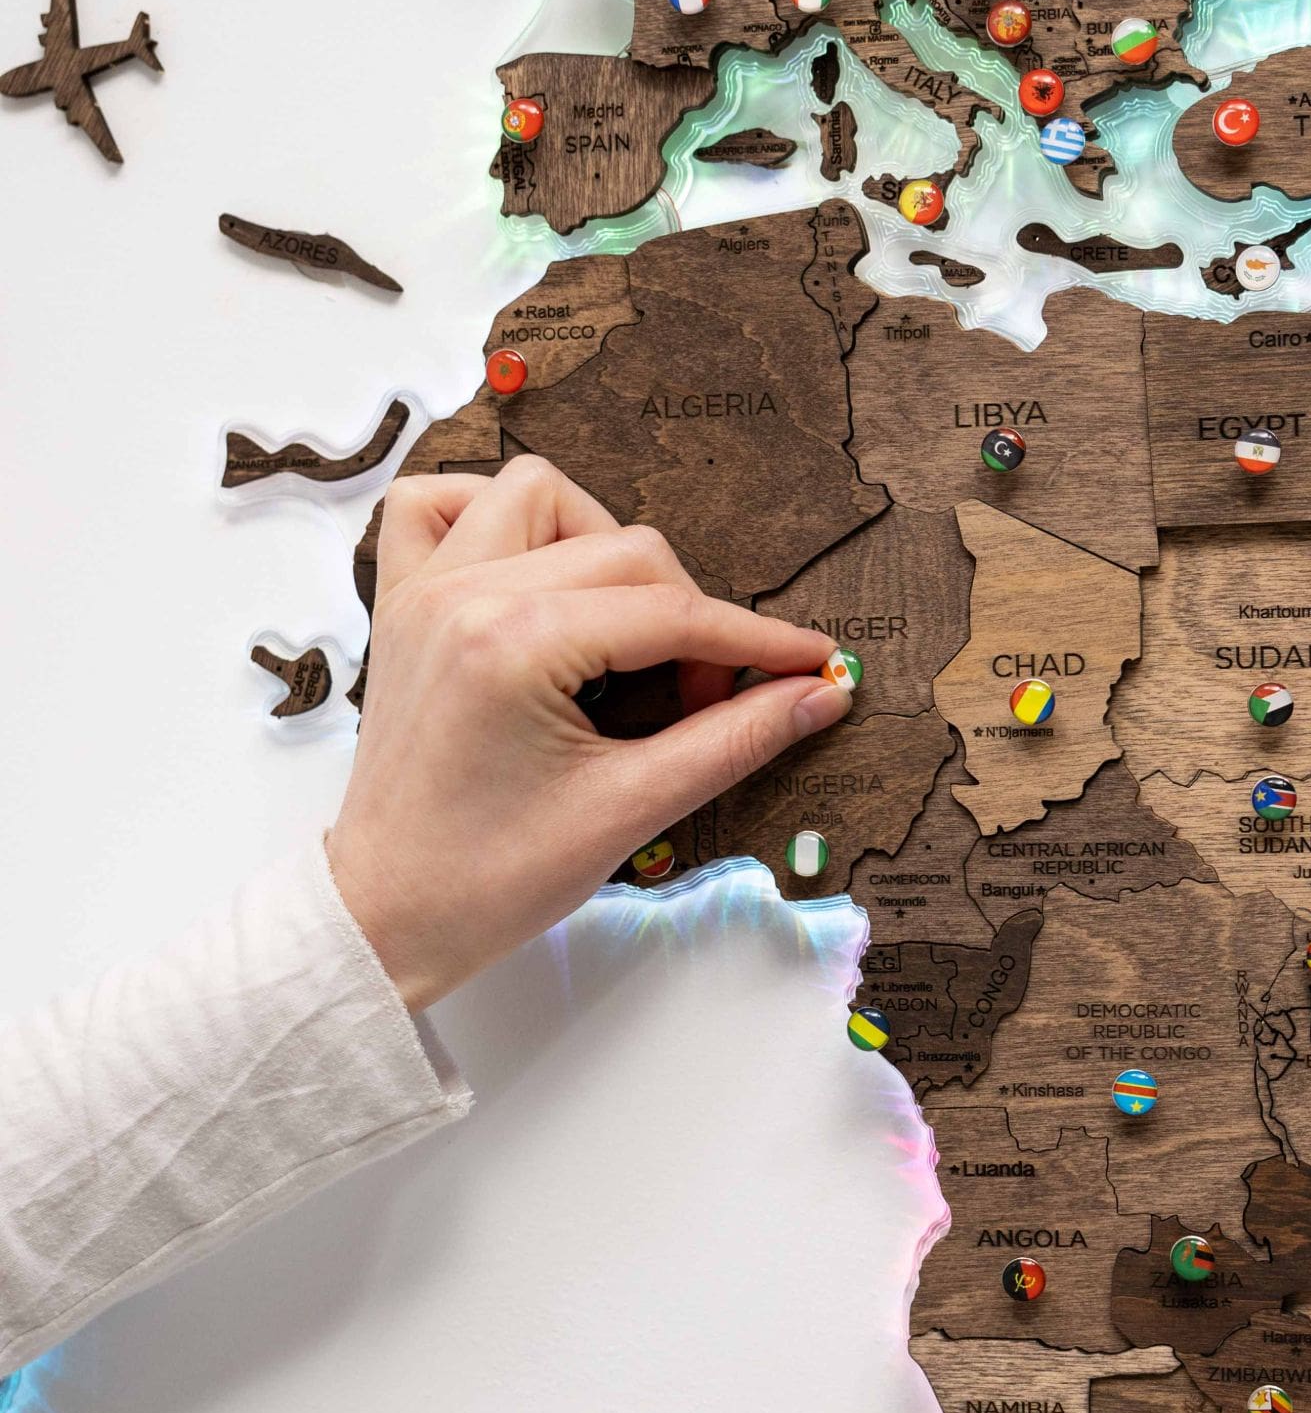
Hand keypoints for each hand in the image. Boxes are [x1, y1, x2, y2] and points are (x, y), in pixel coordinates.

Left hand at [326, 456, 848, 1009]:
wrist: (387, 916)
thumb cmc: (493, 879)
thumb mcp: (632, 809)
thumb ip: (734, 739)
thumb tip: (821, 693)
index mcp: (516, 643)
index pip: (673, 612)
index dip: (756, 641)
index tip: (813, 663)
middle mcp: (465, 595)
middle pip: (626, 549)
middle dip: (690, 618)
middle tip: (704, 702)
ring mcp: (425, 591)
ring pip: (539, 496)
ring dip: (601, 544)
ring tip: (623, 625)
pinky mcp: (402, 604)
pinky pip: (440, 505)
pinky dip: (493, 518)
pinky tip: (533, 574)